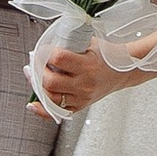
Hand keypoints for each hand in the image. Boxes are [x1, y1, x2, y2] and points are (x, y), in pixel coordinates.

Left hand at [38, 32, 156, 113]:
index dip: (45, 53)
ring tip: (35, 76)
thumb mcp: (91, 43)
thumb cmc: (107, 56)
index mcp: (88, 65)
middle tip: (35, 63)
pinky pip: (57, 112)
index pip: (58, 59)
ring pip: (50, 98)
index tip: (42, 50)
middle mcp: (85, 84)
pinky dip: (42, 109)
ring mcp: (82, 97)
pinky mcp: (80, 106)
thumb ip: (70, 43)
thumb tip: (46, 43)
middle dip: (38, 71)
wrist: (123, 72)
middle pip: (50, 81)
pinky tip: (33, 104)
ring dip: (38, 86)